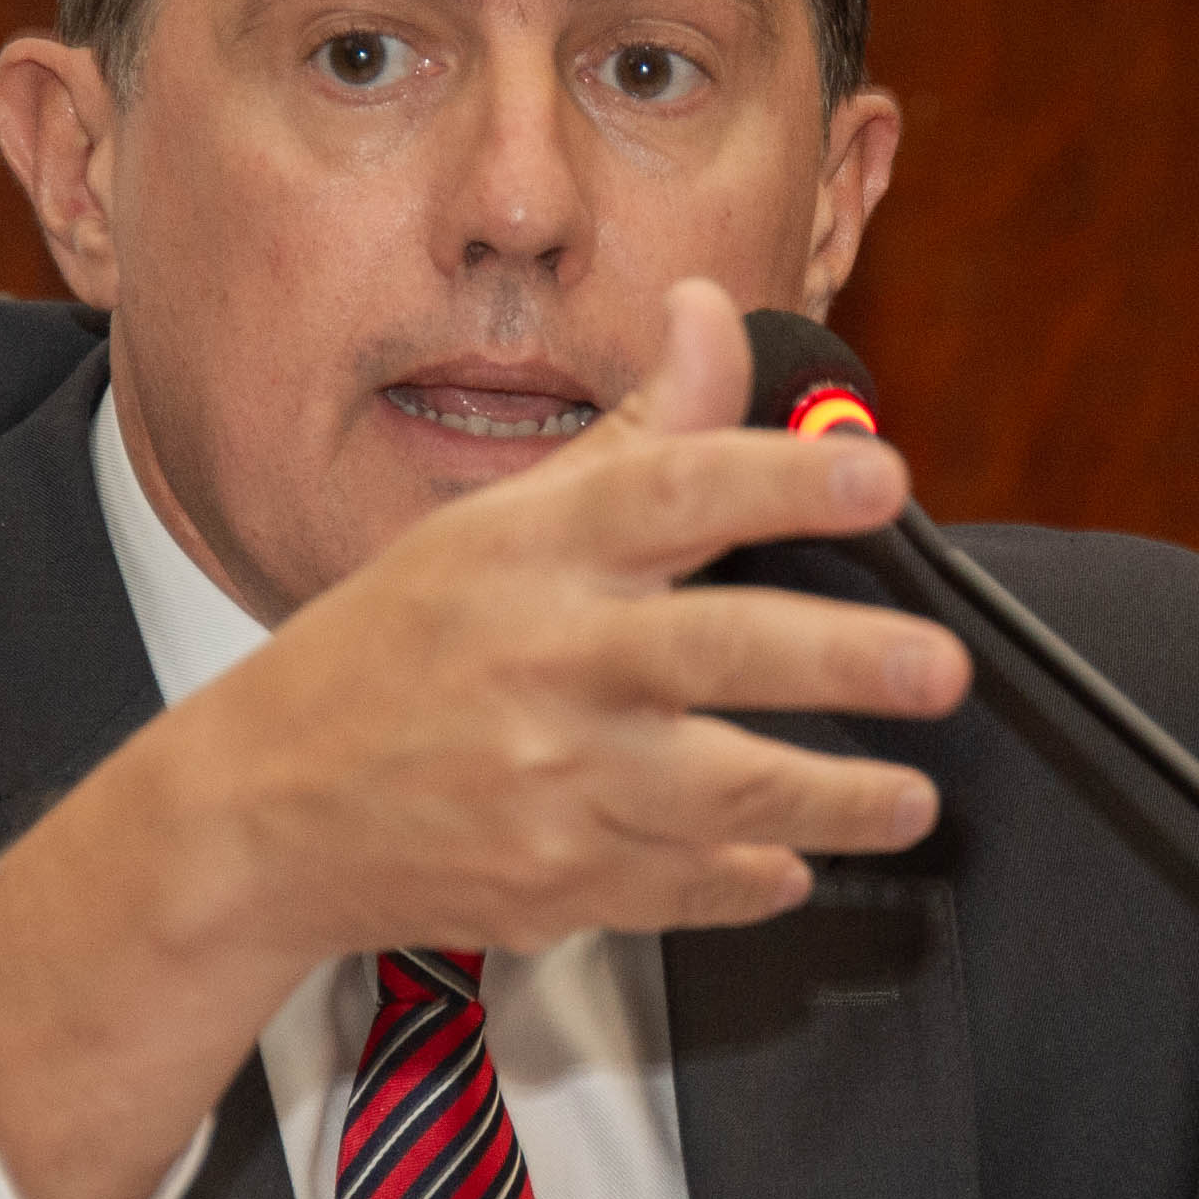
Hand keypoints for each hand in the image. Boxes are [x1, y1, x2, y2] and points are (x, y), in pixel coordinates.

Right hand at [0, 277, 973, 1198]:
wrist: (261, 813)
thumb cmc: (388, 652)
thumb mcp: (493, 525)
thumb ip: (634, 436)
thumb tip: (712, 310)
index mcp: (531, 554)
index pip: (674, 491)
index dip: (788, 482)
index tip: (881, 479)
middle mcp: (546, 663)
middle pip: (720, 651)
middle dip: (846, 661)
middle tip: (937, 667)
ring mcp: (549, 784)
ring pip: (727, 794)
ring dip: (836, 798)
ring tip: (909, 798)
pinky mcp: (555, 885)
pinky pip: (683, 887)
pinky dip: (748, 879)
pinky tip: (794, 862)